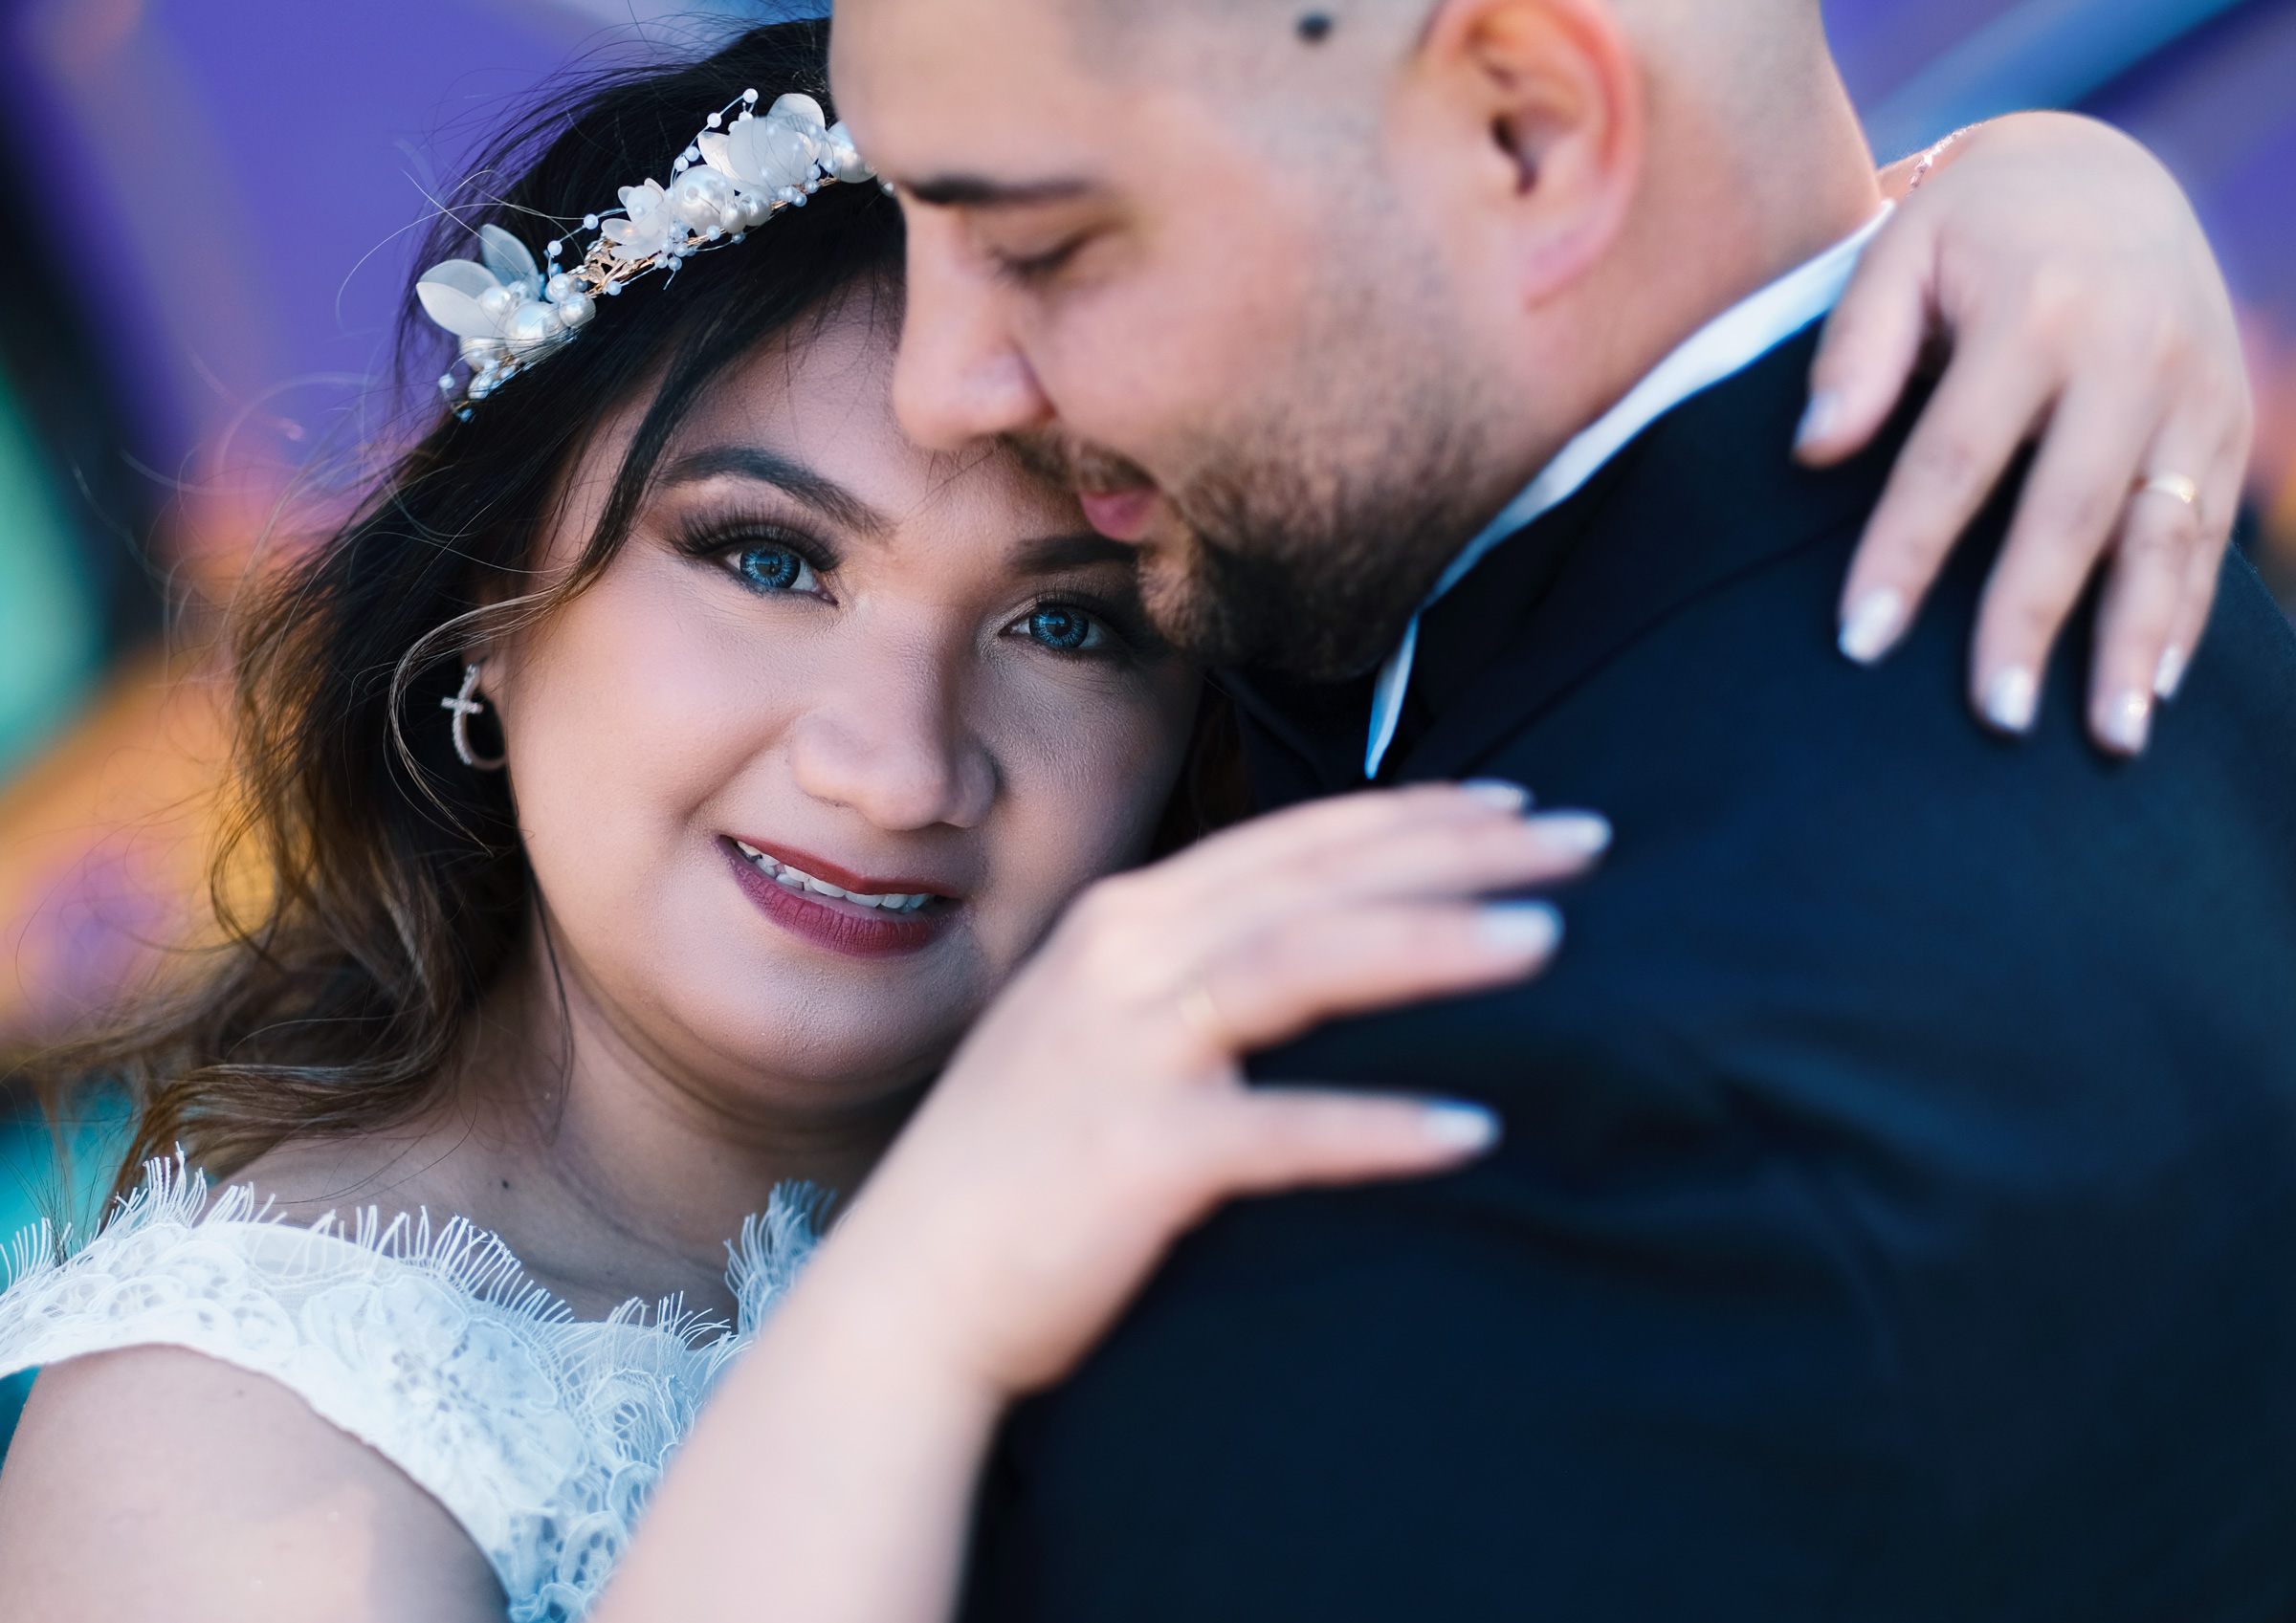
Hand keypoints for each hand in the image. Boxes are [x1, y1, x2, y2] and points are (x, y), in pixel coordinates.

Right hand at [808, 783, 1610, 1399]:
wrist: (909, 1296)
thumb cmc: (1025, 1165)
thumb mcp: (1102, 1028)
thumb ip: (1197, 971)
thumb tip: (1325, 942)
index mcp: (1127, 918)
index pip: (1297, 839)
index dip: (1418, 814)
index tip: (1521, 807)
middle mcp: (1124, 958)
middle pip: (1318, 879)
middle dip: (1460, 851)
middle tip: (1584, 843)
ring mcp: (1124, 1051)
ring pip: (1302, 964)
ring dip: (1433, 946)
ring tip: (1552, 943)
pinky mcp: (1134, 1155)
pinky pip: (1279, 1131)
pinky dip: (1378, 1126)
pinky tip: (1477, 1133)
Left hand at [1802, 112, 2252, 755]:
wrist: (2106, 171)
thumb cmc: (1970, 229)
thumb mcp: (1901, 249)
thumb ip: (1854, 350)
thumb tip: (1812, 451)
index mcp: (2036, 313)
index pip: (1955, 456)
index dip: (1906, 552)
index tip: (1858, 640)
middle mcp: (2131, 354)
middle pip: (2070, 511)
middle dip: (2031, 620)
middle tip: (1994, 718)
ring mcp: (2193, 390)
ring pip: (2164, 535)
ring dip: (2135, 644)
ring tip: (2110, 742)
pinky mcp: (2227, 419)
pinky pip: (2209, 533)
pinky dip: (2185, 616)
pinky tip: (2155, 691)